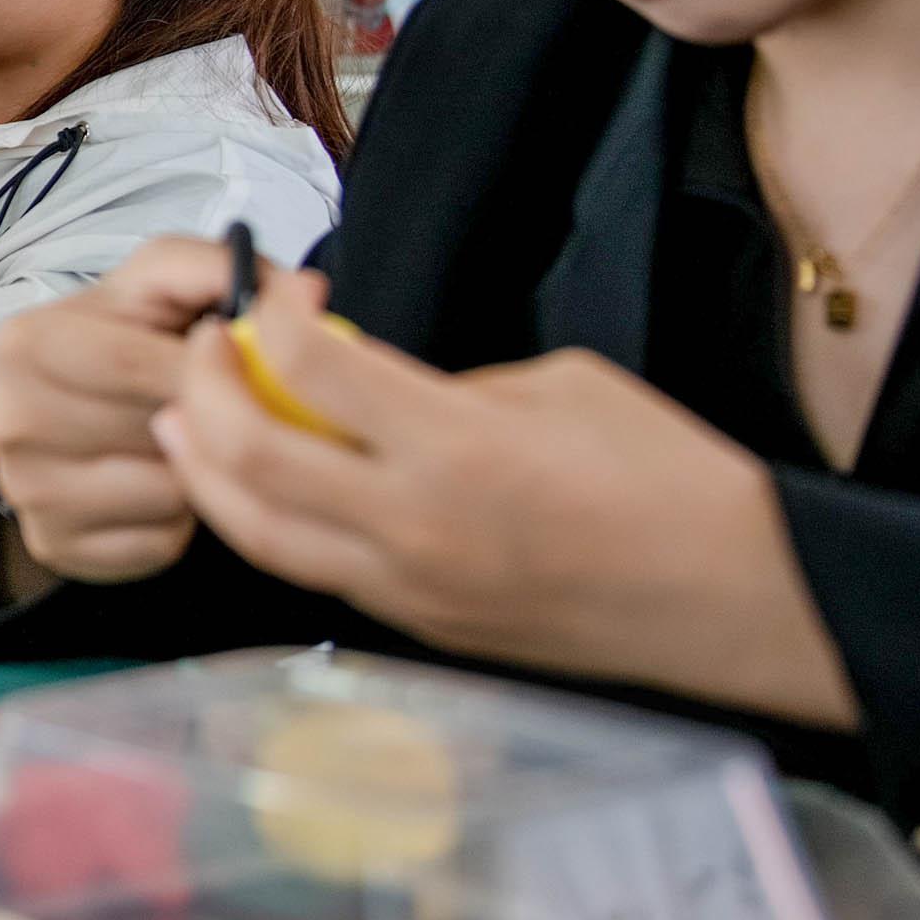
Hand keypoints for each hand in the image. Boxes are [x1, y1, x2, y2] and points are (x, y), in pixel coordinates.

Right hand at [0, 235, 229, 582]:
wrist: (75, 412)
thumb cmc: (130, 343)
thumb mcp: (164, 284)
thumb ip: (221, 268)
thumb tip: (303, 293)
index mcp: (28, 343)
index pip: (131, 363)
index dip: (203, 368)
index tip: (241, 366)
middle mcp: (11, 419)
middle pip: (150, 430)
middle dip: (202, 419)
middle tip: (213, 405)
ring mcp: (28, 491)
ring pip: (164, 491)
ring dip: (197, 471)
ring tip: (184, 442)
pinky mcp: (56, 544)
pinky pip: (157, 543)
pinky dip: (180, 521)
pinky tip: (164, 489)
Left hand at [151, 273, 859, 726]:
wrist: (734, 601)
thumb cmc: (670, 480)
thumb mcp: (559, 389)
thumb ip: (446, 386)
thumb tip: (370, 384)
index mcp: (456, 447)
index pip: (311, 369)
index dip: (274, 316)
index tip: (279, 291)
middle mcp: (414, 525)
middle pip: (249, 458)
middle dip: (205, 391)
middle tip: (204, 348)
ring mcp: (408, 588)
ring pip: (257, 533)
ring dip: (205, 471)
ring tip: (185, 421)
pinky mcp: (417, 628)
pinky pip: (312, 572)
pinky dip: (267, 524)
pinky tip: (260, 486)